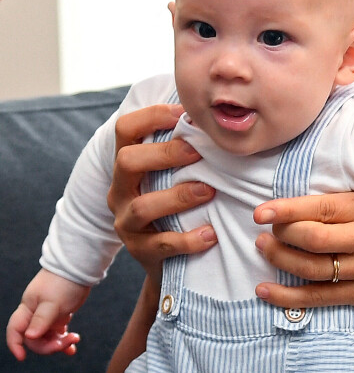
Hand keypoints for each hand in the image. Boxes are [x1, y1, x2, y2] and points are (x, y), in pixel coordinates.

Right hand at [6, 269, 88, 360]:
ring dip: (59, 343)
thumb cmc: (64, 281)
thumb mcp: (52, 301)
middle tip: (64, 343)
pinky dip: (64, 339)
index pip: (15, 330)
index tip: (22, 356)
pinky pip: (58, 332)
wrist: (81, 267)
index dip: (15, 344)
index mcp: (28, 308)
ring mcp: (48, 314)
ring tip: (73, 340)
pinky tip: (72, 345)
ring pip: (47, 337)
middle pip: (34, 338)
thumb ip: (41, 319)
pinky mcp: (60, 314)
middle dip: (48, 345)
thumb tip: (30, 336)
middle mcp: (36, 313)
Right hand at [107, 104, 217, 283]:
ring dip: (179, 196)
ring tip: (209, 191)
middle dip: (164, 153)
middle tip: (198, 152)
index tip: (183, 114)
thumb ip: (183, 146)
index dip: (151, 115)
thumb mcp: (172, 172)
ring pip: (142, 206)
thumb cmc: (176, 202)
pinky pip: (160, 245)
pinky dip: (187, 240)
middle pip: (126, 161)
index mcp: (127, 164)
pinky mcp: (139, 251)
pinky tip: (210, 234)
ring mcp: (126, 221)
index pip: (125, 129)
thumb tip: (214, 114)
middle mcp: (120, 189)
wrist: (168, 258)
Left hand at [253, 192, 353, 310]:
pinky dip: (289, 296)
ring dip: (280, 259)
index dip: (286, 210)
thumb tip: (303, 201)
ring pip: (312, 267)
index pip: (320, 207)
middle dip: (280, 235)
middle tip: (264, 230)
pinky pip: (320, 298)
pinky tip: (266, 291)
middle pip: (312, 238)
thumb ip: (346, 203)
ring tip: (262, 249)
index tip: (261, 212)